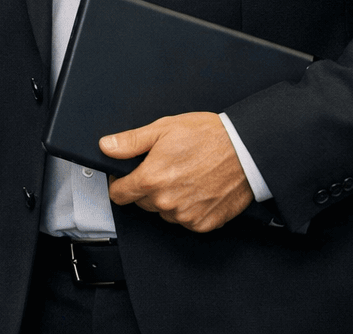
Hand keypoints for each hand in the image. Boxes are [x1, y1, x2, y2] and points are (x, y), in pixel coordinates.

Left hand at [101, 112, 252, 232]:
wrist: (246, 150)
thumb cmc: (209, 136)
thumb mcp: (163, 128)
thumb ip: (130, 141)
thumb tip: (106, 146)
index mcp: (151, 179)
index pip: (119, 195)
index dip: (121, 183)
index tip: (128, 176)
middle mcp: (166, 201)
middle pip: (141, 203)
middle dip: (146, 188)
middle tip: (164, 168)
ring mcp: (186, 215)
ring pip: (163, 213)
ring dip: (168, 200)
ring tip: (185, 176)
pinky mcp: (204, 223)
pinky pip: (185, 221)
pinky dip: (188, 209)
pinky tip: (198, 189)